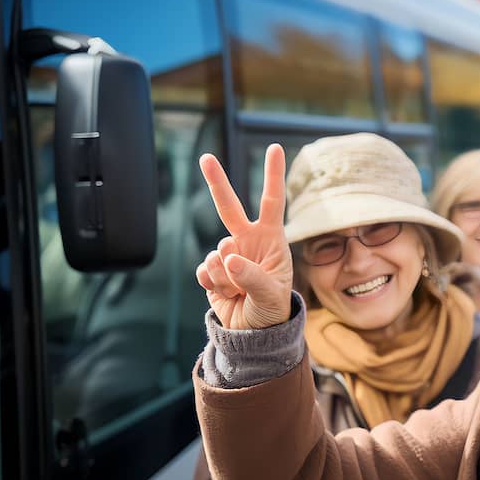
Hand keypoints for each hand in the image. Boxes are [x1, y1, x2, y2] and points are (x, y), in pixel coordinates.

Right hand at [195, 145, 292, 328]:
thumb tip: (227, 258)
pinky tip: (226, 295)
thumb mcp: (271, 295)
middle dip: (217, 182)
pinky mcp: (211, 271)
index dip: (272, 175)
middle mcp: (247, 241)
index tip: (275, 147)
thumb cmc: (272, 309)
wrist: (253, 332)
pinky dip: (213, 285)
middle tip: (206, 157)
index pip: (272, 201)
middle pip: (229, 207)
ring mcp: (227, 255)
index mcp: (270, 239)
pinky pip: (204, 271)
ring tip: (240, 292)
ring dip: (225, 277)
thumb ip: (253, 277)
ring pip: (216, 255)